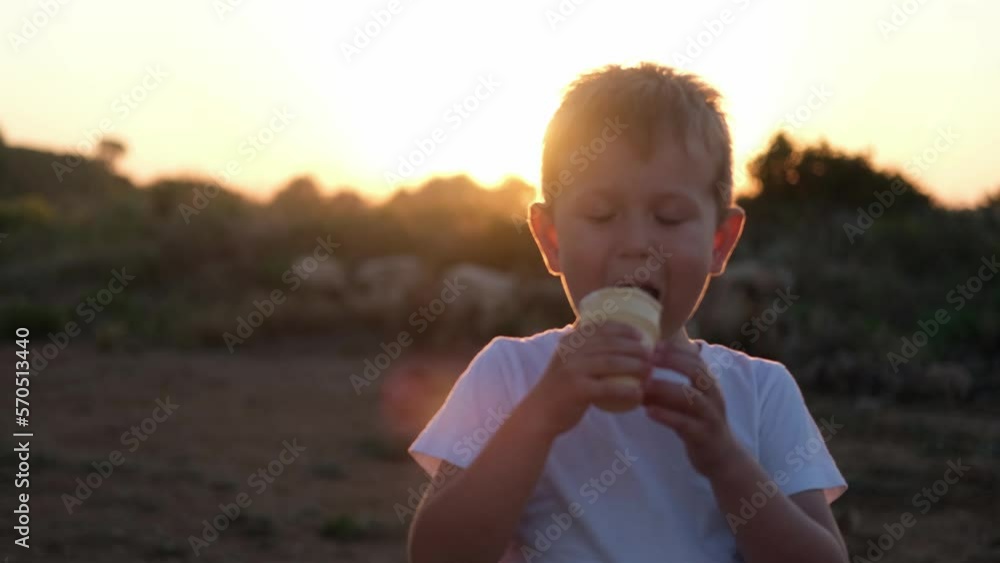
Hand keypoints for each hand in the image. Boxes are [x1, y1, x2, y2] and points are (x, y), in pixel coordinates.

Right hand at [524, 320, 652, 436]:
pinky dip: (626, 389)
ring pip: (611, 362)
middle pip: (609, 343)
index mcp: (569, 340)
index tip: (640, 335)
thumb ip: (584, 349)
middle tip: (651, 354)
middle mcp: (569, 350)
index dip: (623, 329)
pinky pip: (607, 387)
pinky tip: (639, 393)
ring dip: (634, 365)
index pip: (600, 327)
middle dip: (634, 347)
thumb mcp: (567, 361)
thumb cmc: (559, 388)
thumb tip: (614, 338)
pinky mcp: (576, 389)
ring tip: (649, 369)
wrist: (539, 414)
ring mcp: (572, 369)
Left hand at [642, 341, 742, 477]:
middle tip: (648, 359)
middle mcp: (713, 397)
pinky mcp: (704, 436)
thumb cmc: (698, 424)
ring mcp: (710, 416)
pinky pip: (685, 423)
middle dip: (672, 362)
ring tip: (644, 385)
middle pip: (697, 372)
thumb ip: (667, 388)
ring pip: (692, 398)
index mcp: (709, 385)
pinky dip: (667, 416)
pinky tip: (649, 411)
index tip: (654, 345)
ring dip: (666, 389)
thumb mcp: (686, 402)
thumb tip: (636, 375)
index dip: (676, 350)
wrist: (721, 457)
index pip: (696, 359)